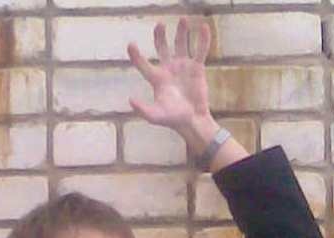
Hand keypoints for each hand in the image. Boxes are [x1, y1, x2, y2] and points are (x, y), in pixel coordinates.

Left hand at [127, 18, 211, 132]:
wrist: (192, 121)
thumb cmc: (172, 119)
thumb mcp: (155, 116)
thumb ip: (143, 109)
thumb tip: (130, 100)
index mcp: (157, 79)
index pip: (144, 64)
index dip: (136, 56)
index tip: (131, 44)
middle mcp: (169, 69)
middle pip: (162, 48)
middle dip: (160, 36)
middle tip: (160, 24)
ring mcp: (183, 67)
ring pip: (181, 44)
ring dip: (181, 32)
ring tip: (182, 19)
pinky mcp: (197, 67)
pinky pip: (200, 50)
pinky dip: (203, 40)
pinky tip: (204, 27)